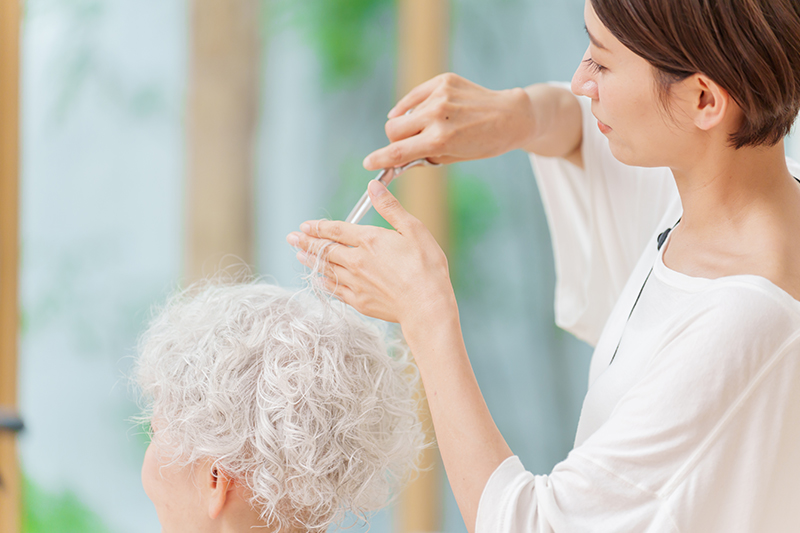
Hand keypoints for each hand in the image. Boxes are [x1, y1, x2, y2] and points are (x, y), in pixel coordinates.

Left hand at [286, 180, 456, 326]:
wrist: (427, 306)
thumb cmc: (426, 267)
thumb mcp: (413, 229)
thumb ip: (390, 208)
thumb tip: (372, 187)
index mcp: (370, 240)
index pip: (337, 230)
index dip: (319, 226)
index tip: (305, 225)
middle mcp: (357, 261)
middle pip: (326, 249)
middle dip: (307, 242)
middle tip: (292, 237)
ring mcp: (356, 283)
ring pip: (327, 269)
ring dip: (311, 260)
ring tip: (298, 254)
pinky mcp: (360, 301)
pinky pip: (335, 290)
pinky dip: (324, 283)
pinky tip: (318, 280)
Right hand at [363, 73, 536, 169]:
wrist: (511, 117)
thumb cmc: (484, 143)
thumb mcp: (453, 157)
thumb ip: (424, 156)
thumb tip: (397, 159)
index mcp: (440, 140)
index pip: (398, 151)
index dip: (379, 159)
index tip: (368, 163)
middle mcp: (437, 116)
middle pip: (392, 130)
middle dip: (396, 140)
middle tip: (410, 144)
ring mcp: (440, 95)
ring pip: (403, 114)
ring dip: (409, 124)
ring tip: (431, 127)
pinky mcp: (443, 81)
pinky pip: (414, 97)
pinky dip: (413, 106)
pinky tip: (423, 111)